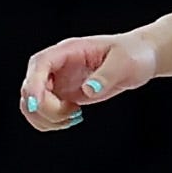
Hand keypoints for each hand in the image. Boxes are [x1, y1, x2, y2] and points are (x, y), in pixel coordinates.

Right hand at [15, 29, 159, 133]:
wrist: (141, 58)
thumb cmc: (134, 54)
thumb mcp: (125, 62)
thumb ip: (106, 76)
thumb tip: (87, 90)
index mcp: (69, 51)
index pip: (40, 64)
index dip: (33, 84)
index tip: (36, 104)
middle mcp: (58, 65)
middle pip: (30, 87)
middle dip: (44, 108)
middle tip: (74, 113)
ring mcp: (58, 80)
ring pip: (32, 102)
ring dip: (46, 117)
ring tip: (75, 116)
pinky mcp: (63, 95)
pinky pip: (43, 111)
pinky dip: (51, 121)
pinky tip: (73, 118)